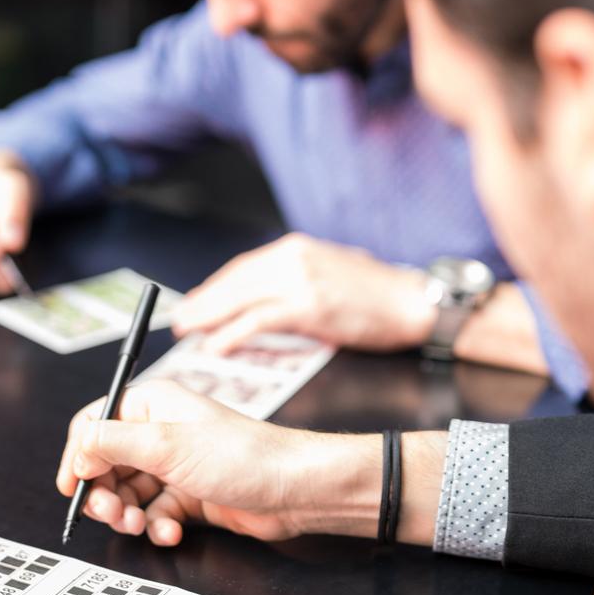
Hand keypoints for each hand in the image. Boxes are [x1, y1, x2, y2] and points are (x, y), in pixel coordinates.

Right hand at [55, 380, 381, 545]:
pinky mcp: (188, 494)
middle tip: (112, 513)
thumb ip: (112, 443)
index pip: (94, 425)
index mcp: (151, 405)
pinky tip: (171, 532)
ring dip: (128, 514)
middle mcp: (159, 432)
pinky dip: (156, 526)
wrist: (295, 490)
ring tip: (140, 525)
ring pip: (128, 493)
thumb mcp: (166, 446)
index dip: (79, 457)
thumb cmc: (242, 456)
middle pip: (106, 464)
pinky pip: (154, 513)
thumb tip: (77, 449)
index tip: (73, 487)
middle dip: (105, 493)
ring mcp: (174, 465)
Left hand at [172, 234, 435, 354]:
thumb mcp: (329, 274)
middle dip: (203, 302)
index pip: (243, 267)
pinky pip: (258, 321)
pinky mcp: (308, 306)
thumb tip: (265, 299)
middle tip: (180, 319)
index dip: (215, 287)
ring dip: (208, 316)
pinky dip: (232, 334)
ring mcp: (300, 280)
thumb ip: (296, 280)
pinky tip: (216, 345)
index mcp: (296, 248)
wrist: (413, 302)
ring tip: (187, 332)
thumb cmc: (377, 295)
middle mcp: (293, 258)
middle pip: (234, 281)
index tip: (197, 301)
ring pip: (240, 298)